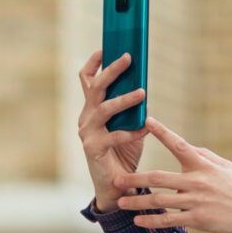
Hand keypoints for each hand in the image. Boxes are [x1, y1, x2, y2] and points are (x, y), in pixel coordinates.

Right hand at [75, 51, 151, 203]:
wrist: (116, 185)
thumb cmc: (123, 152)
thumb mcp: (129, 124)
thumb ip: (132, 108)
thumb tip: (143, 86)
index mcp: (91, 109)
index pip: (86, 80)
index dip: (94, 63)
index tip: (105, 47)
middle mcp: (86, 118)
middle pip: (95, 88)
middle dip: (111, 71)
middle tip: (128, 57)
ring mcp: (87, 133)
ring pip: (104, 109)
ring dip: (124, 99)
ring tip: (142, 93)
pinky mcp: (93, 149)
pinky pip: (114, 136)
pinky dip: (132, 131)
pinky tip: (145, 127)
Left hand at [106, 120, 231, 232]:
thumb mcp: (224, 165)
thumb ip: (202, 155)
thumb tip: (184, 146)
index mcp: (203, 164)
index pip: (179, 145)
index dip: (163, 132)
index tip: (147, 121)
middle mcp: (197, 181)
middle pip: (159, 178)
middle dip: (135, 178)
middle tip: (116, 178)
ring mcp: (196, 201)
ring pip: (160, 201)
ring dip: (137, 202)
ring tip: (120, 202)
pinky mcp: (197, 219)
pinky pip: (169, 220)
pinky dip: (152, 221)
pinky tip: (137, 221)